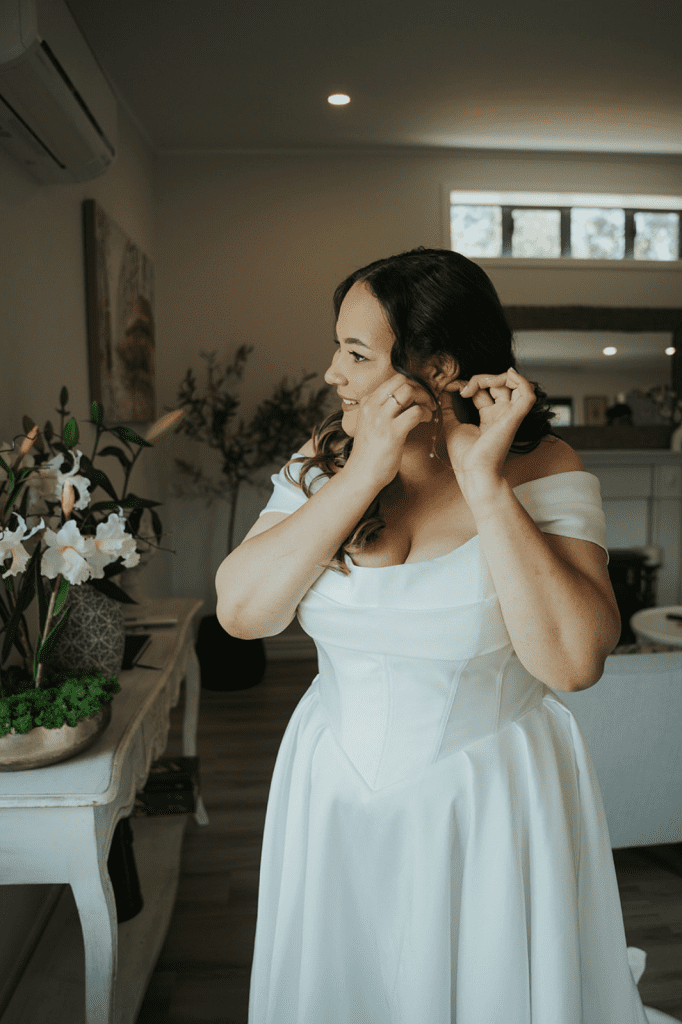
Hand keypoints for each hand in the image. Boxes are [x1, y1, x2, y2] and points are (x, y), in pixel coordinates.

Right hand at [344, 373, 437, 490]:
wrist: (360, 474)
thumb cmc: (368, 453)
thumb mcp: (368, 424)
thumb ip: (379, 411)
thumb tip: (400, 402)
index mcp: (367, 403)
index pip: (392, 379)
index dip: (411, 383)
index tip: (419, 392)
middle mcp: (372, 407)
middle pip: (401, 380)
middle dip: (420, 386)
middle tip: (428, 398)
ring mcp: (382, 419)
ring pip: (409, 391)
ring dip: (425, 397)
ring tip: (429, 408)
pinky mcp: (393, 432)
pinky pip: (416, 411)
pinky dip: (426, 413)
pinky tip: (426, 419)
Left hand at [441, 366, 535, 485]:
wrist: (472, 471)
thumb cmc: (464, 456)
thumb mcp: (451, 425)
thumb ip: (448, 407)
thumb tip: (444, 390)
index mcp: (488, 417)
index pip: (485, 390)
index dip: (470, 383)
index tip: (452, 387)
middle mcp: (501, 414)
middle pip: (499, 384)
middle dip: (480, 379)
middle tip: (462, 389)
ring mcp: (509, 415)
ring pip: (513, 384)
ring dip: (495, 377)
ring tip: (475, 384)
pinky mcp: (515, 417)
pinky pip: (527, 393)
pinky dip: (519, 379)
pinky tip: (506, 374)